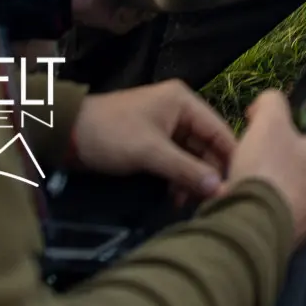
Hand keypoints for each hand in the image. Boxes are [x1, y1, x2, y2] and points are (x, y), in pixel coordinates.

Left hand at [71, 81, 234, 200]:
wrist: (64, 134)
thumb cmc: (111, 134)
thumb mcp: (149, 152)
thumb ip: (186, 170)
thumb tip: (219, 188)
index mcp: (184, 102)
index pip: (219, 129)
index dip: (230, 157)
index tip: (241, 184)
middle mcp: (180, 110)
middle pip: (207, 144)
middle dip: (208, 172)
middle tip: (211, 201)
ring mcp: (166, 126)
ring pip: (191, 154)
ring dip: (192, 178)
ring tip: (189, 203)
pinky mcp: (152, 141)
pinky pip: (175, 159)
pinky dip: (177, 177)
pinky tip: (175, 196)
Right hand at [224, 91, 305, 246]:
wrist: (250, 233)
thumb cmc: (266, 173)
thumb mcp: (267, 123)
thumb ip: (273, 102)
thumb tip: (271, 102)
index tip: (287, 109)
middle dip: (288, 143)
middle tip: (262, 140)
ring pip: (299, 181)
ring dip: (278, 172)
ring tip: (251, 170)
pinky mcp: (297, 234)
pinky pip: (286, 206)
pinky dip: (271, 198)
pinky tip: (250, 195)